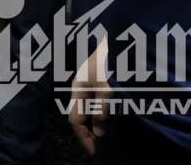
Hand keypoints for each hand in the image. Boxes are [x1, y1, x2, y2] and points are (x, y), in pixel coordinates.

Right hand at [69, 39, 111, 155]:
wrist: (116, 38)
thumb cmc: (107, 63)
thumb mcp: (105, 89)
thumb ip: (101, 112)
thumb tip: (100, 134)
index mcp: (77, 90)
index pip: (75, 120)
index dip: (84, 137)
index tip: (95, 151)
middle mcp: (81, 88)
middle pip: (81, 115)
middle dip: (89, 132)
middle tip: (101, 145)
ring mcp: (91, 83)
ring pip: (90, 109)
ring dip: (98, 123)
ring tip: (109, 134)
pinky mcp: (102, 80)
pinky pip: (99, 102)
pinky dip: (103, 113)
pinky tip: (114, 117)